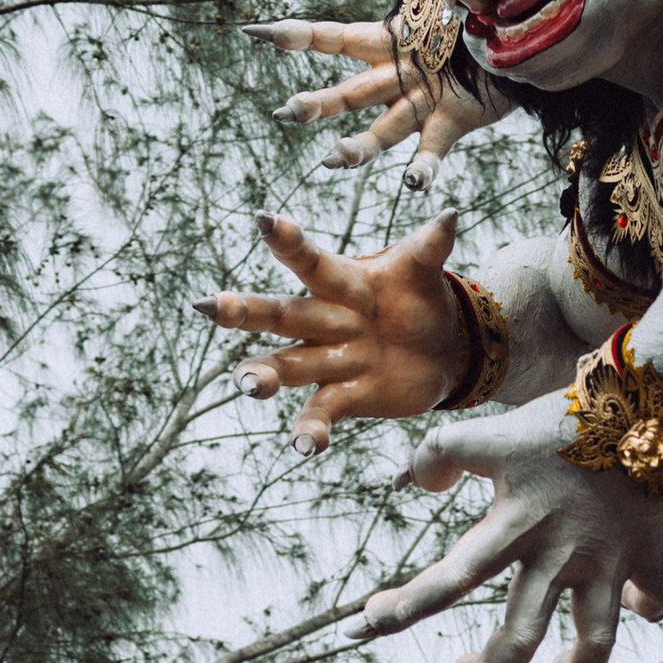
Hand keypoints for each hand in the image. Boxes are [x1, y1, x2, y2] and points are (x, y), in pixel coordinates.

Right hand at [205, 208, 465, 448]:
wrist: (442, 349)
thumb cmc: (418, 299)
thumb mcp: (423, 271)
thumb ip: (432, 247)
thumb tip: (451, 215)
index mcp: (341, 282)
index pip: (309, 260)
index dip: (288, 241)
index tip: (264, 219)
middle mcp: (325, 321)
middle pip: (279, 314)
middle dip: (245, 311)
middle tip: (210, 306)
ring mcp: (329, 361)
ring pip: (287, 367)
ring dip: (265, 375)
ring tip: (248, 384)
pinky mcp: (344, 397)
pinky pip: (320, 414)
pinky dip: (310, 432)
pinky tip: (304, 447)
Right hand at [247, 16, 509, 180]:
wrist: (522, 38)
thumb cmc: (478, 7)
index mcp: (388, 40)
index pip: (331, 39)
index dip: (294, 36)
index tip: (254, 33)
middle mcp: (396, 76)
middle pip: (348, 94)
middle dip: (315, 105)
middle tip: (287, 114)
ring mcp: (421, 104)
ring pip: (380, 131)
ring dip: (356, 147)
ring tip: (334, 160)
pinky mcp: (451, 123)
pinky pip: (432, 151)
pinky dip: (422, 169)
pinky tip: (412, 185)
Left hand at [361, 391, 662, 662]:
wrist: (645, 401)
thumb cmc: (560, 420)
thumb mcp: (492, 432)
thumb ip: (439, 453)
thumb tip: (409, 484)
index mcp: (516, 525)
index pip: (452, 578)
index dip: (408, 607)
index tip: (368, 624)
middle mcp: (560, 555)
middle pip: (517, 637)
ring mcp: (607, 563)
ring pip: (593, 642)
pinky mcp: (647, 555)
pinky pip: (652, 598)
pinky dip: (646, 609)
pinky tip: (635, 611)